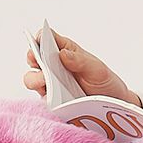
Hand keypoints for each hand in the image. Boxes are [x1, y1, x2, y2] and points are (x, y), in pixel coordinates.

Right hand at [24, 29, 141, 107]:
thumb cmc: (103, 81)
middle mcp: (53, 65)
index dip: (39, 37)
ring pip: (32, 79)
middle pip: (33, 58)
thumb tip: (62, 54)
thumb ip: (80, 60)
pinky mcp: (51, 100)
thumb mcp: (96, 69)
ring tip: (45, 83)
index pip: (45, 38)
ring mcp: (50, 82)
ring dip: (35, 80)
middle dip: (33, 59)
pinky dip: (44, 98)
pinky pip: (41, 98)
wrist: (111, 104)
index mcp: (64, 50)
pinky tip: (52, 98)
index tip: (39, 40)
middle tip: (38, 62)